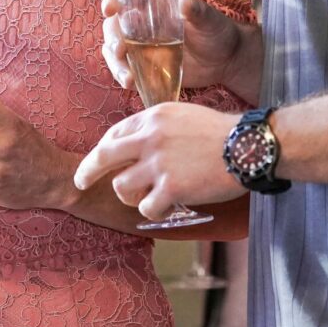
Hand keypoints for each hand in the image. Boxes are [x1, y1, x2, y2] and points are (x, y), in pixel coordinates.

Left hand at [73, 102, 240, 219]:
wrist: (247, 147)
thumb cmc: (220, 132)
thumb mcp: (184, 115)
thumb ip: (158, 127)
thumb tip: (138, 143)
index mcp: (153, 117)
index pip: (114, 134)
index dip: (104, 150)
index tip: (99, 161)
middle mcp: (151, 137)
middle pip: (103, 157)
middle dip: (86, 172)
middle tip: (80, 183)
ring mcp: (159, 163)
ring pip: (121, 187)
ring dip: (131, 196)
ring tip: (148, 198)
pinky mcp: (171, 188)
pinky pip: (146, 207)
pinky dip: (154, 211)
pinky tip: (167, 209)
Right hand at [101, 0, 258, 91]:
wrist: (224, 59)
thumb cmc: (216, 31)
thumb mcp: (209, 19)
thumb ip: (197, 10)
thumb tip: (184, 1)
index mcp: (155, 1)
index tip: (109, 8)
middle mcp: (142, 20)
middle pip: (114, 24)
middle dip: (112, 36)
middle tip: (120, 49)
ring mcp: (140, 44)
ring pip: (114, 49)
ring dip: (115, 62)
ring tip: (126, 76)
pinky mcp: (143, 64)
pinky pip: (125, 68)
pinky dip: (123, 75)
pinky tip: (130, 83)